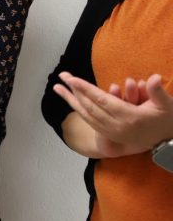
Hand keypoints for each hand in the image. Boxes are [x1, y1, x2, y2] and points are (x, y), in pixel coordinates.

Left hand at [55, 72, 172, 154]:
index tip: (71, 79)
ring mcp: (113, 132)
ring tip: (59, 89)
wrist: (169, 143)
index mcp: (129, 117)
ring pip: (87, 115)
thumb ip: (158, 92)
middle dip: (73, 91)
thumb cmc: (168, 119)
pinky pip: (90, 122)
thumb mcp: (167, 106)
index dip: (85, 89)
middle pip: (90, 107)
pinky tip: (71, 102)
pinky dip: (79, 111)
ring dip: (71, 101)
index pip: (101, 100)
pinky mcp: (111, 135)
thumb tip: (155, 77)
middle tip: (61, 77)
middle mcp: (117, 126)